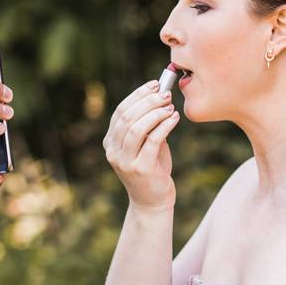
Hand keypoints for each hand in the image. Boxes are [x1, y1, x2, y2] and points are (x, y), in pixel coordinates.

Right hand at [103, 80, 179, 211]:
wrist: (153, 200)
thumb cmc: (152, 168)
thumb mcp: (146, 143)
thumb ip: (148, 124)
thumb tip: (160, 96)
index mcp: (111, 142)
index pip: (120, 111)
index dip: (138, 95)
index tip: (155, 84)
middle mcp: (113, 151)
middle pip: (127, 117)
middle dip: (148, 101)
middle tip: (166, 94)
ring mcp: (125, 161)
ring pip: (137, 128)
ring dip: (155, 113)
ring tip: (170, 107)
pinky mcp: (141, 169)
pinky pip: (153, 141)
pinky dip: (165, 125)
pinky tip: (174, 118)